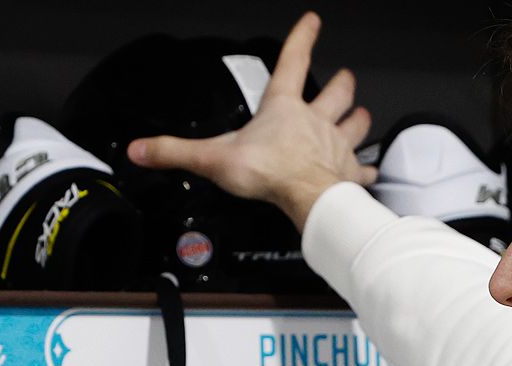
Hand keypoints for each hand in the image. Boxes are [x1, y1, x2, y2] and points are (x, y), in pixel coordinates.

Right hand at [126, 12, 375, 229]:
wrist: (308, 199)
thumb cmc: (270, 174)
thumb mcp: (213, 158)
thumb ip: (176, 151)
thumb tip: (142, 149)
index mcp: (284, 109)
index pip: (294, 61)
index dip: (302, 38)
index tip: (312, 21)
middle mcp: (315, 122)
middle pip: (335, 93)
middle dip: (341, 83)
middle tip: (345, 76)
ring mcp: (336, 145)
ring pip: (354, 124)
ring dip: (358, 118)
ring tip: (362, 113)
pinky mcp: (348, 171)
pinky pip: (362, 168)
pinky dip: (366, 169)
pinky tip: (369, 170)